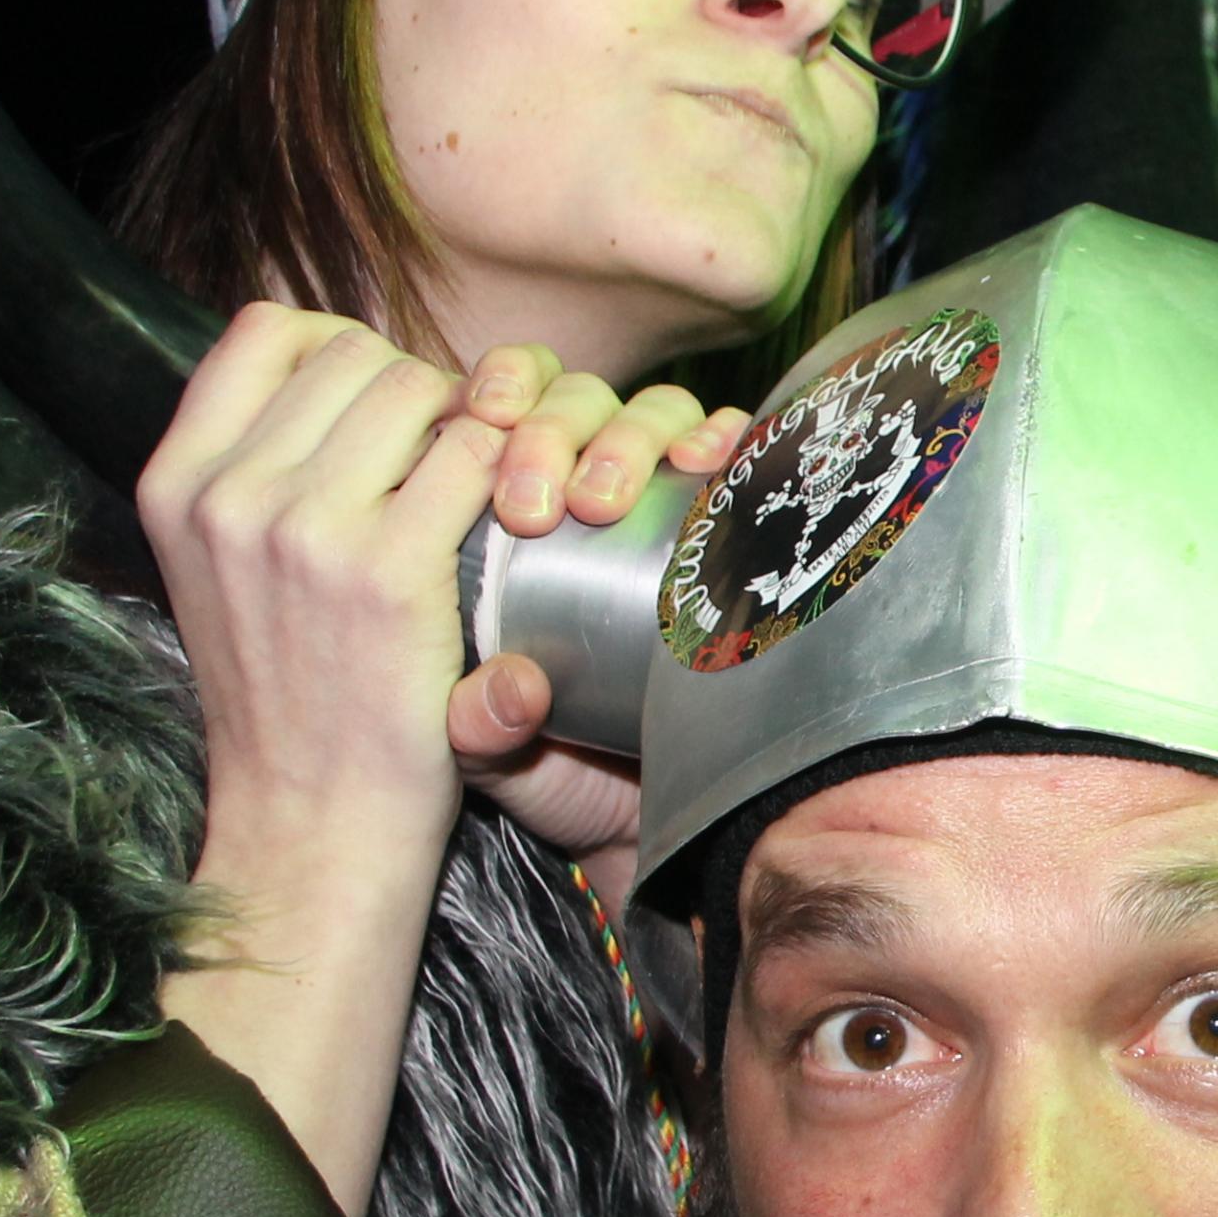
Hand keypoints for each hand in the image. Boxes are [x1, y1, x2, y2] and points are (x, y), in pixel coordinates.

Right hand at [141, 305, 521, 1216]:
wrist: (311, 822)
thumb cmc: (292, 700)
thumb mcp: (223, 573)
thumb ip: (254, 474)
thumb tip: (321, 365)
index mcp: (178, 482)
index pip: (267, 330)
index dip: (345, 347)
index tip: (387, 407)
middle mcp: (229, 492)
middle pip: (356, 352)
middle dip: (422, 388)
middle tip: (455, 458)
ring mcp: (304, 526)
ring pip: (420, 388)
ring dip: (471, 420)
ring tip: (487, 487)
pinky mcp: (389, 571)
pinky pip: (475, 455)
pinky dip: (511, 471)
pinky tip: (519, 518)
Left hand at [448, 346, 751, 888]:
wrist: (644, 823)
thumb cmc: (553, 774)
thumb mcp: (492, 756)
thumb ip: (473, 726)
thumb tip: (511, 686)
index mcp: (509, 514)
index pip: (501, 404)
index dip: (496, 393)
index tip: (480, 425)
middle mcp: (589, 488)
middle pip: (571, 398)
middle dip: (551, 430)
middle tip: (532, 506)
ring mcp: (671, 504)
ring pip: (652, 410)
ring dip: (628, 435)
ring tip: (604, 500)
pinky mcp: (742, 528)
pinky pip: (744, 452)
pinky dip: (731, 437)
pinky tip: (713, 459)